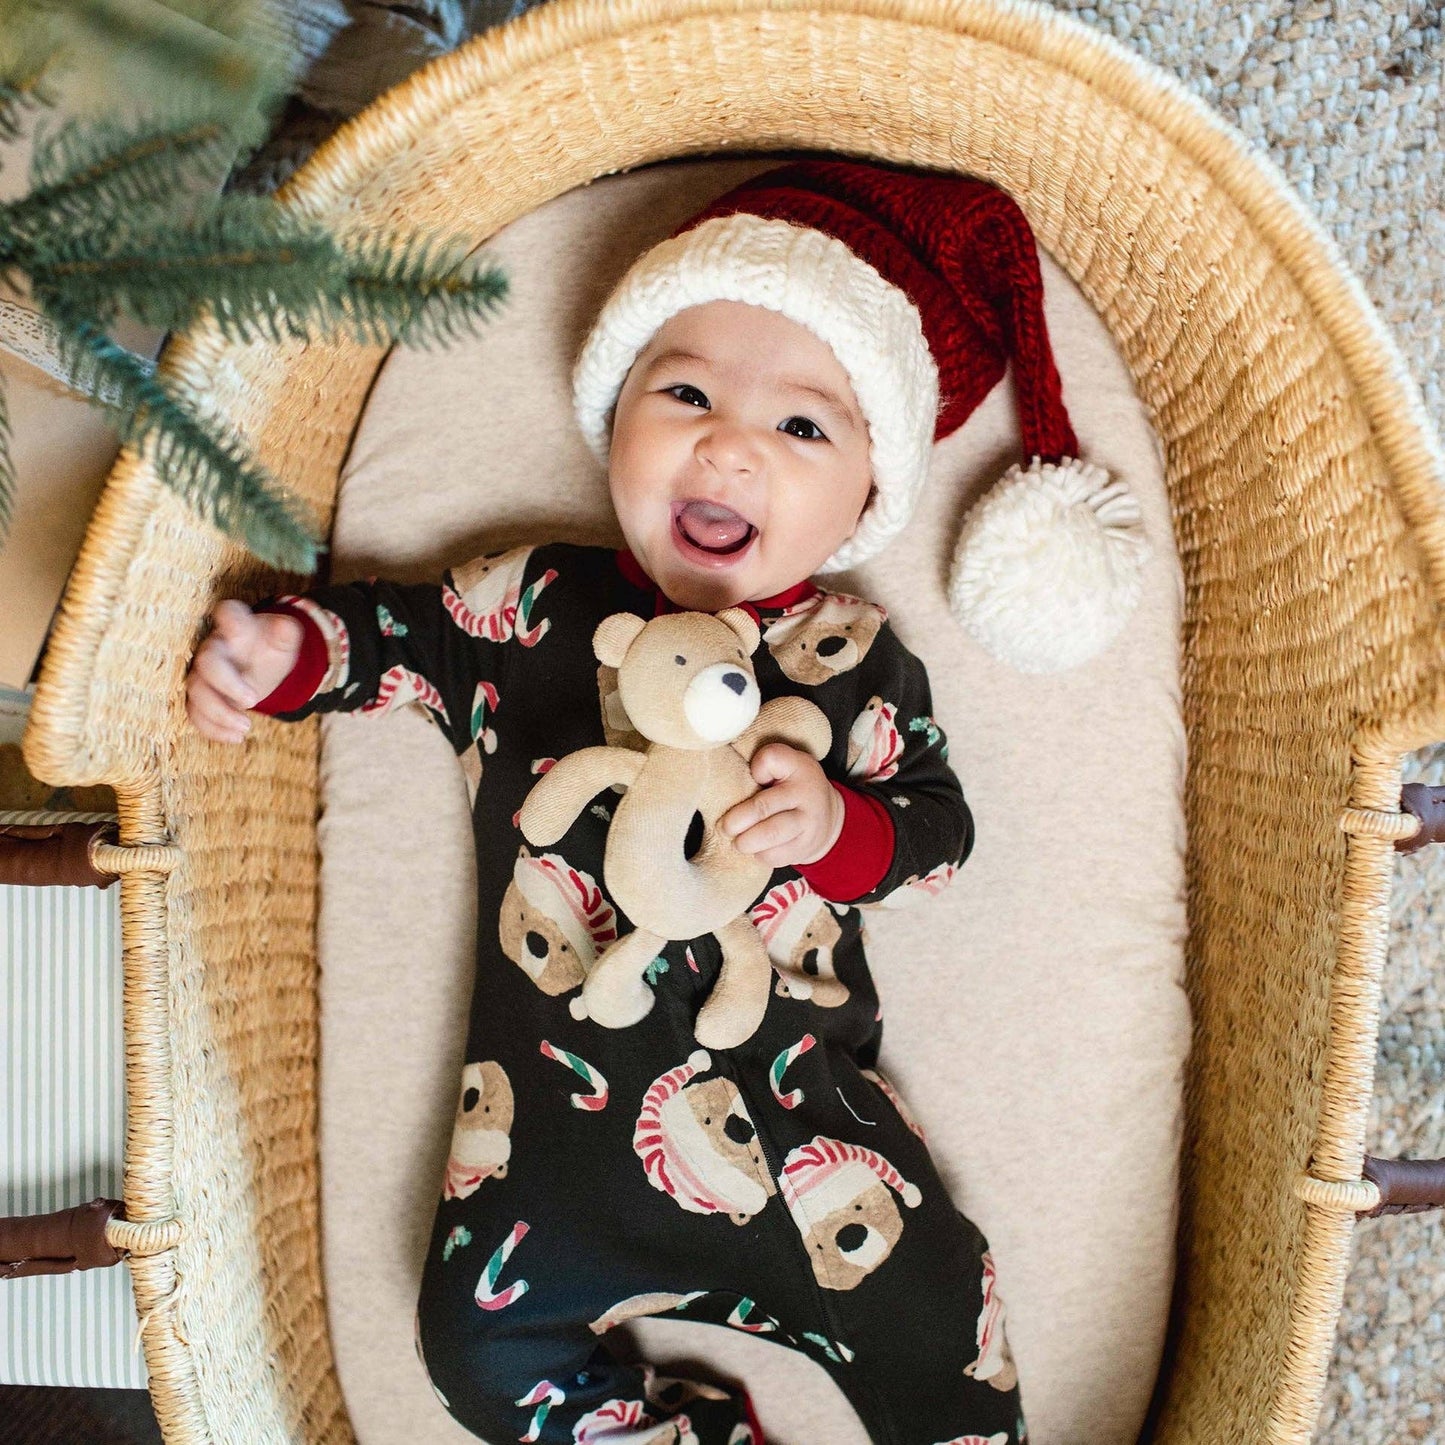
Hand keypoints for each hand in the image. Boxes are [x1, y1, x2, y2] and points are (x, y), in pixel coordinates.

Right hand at [186, 600, 304, 743]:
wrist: (260, 667)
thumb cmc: (269, 650)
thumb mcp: (283, 642)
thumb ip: (287, 633)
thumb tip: (286, 626)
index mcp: (237, 629)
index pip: (227, 614)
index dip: (229, 618)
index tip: (238, 630)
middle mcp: (215, 649)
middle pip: (207, 663)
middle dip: (227, 684)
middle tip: (253, 701)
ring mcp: (203, 673)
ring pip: (196, 692)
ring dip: (219, 714)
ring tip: (246, 728)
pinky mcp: (201, 696)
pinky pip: (195, 714)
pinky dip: (213, 729)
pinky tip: (235, 738)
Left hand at [720, 743, 844, 868]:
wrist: (827, 817)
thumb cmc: (793, 787)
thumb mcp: (785, 766)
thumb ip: (763, 765)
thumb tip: (736, 792)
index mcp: (799, 766)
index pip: (770, 759)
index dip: (755, 768)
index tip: (753, 776)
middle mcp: (806, 793)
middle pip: (762, 807)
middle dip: (736, 821)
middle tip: (725, 827)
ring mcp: (808, 822)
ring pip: (769, 834)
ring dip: (745, 842)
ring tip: (737, 842)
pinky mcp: (805, 847)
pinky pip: (774, 855)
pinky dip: (759, 855)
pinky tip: (757, 848)